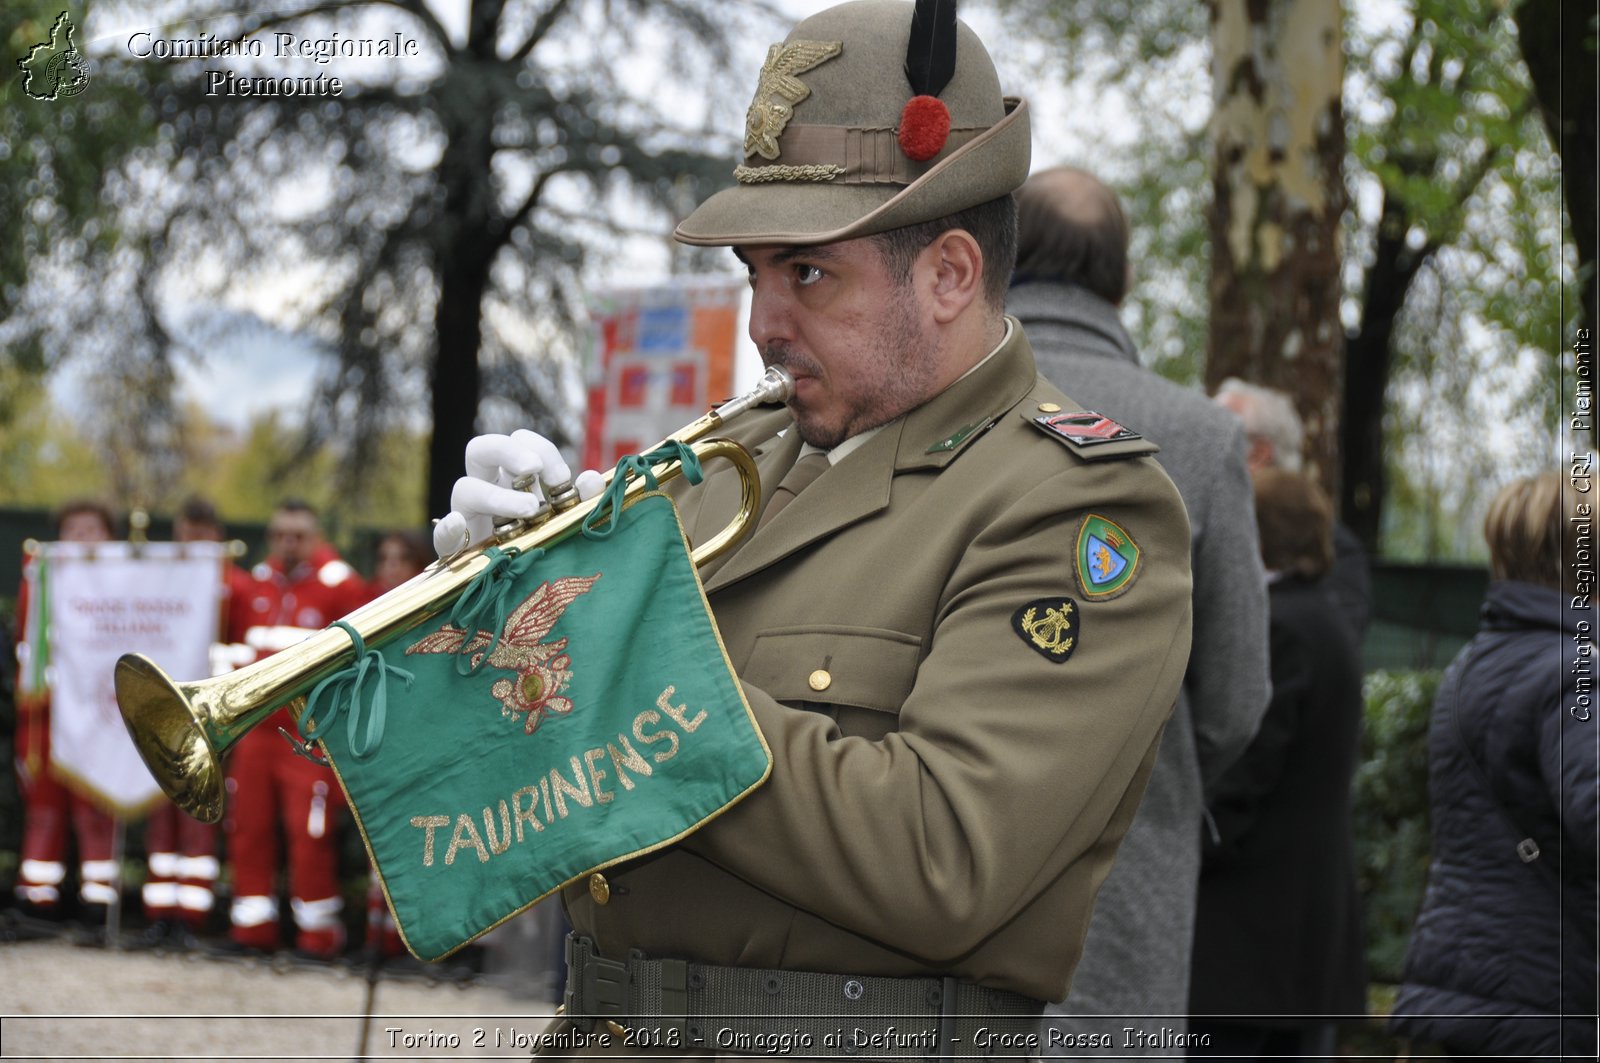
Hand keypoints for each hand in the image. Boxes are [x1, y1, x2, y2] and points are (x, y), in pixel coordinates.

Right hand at [432, 430, 604, 557]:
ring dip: (497, 497)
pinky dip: (448, 529)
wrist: (515, 588)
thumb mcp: (562, 518)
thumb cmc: (540, 541)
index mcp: (510, 475)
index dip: (541, 449)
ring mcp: (466, 515)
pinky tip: (460, 526)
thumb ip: (579, 499)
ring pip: (465, 489)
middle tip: (534, 469)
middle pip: (482, 450)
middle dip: (509, 452)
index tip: (562, 477)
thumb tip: (592, 480)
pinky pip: (442, 536)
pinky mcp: (455, 548)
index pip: (517, 441)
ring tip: (529, 510)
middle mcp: (485, 487)